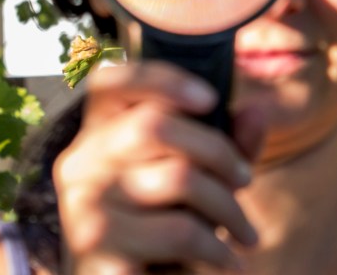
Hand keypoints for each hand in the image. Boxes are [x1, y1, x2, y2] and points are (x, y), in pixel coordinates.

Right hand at [54, 61, 263, 273]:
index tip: (210, 98)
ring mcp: (83, 208)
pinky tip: (229, 263)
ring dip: (228, 208)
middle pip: (155, 124)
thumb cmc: (161, 238)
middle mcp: (79, 165)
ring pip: (177, 177)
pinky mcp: (97, 251)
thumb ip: (224, 147)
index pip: (109, 82)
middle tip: (245, 180)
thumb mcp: (195, 187)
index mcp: (95, 138)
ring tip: (246, 233)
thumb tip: (257, 109)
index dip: (160, 78)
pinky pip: (179, 231)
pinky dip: (218, 249)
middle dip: (217, 150)